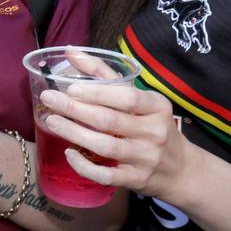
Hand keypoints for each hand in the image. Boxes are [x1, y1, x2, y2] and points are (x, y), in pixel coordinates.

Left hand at [38, 80, 194, 199]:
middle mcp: (154, 132)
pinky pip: (106, 176)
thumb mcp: (141, 99)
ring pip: (105, 146)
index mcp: (157, 107)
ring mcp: (145, 158)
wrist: (181, 169)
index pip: (127, 97)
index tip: (70, 88)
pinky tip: (68, 154)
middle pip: (110, 120)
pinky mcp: (136, 179)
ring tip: (51, 121)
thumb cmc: (153, 125)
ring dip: (74, 133)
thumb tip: (71, 51)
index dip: (97, 93)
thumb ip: (105, 74)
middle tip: (49, 100)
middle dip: (75, 110)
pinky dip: (85, 166)